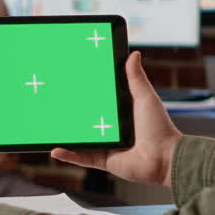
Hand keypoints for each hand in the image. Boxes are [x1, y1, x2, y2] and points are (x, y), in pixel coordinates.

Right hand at [51, 51, 180, 188]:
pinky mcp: (104, 160)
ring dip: (65, 134)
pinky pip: (82, 158)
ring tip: (49, 126)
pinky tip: (55, 150)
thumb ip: (136, 78)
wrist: (164, 159)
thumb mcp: (145, 98)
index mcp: (122, 112)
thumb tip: (134, 53)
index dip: (86, 91)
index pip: (100, 99)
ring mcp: (107, 144)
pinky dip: (69, 155)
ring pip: (81, 138)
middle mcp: (112, 128)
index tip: (70, 81)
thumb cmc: (159, 128)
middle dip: (71, 112)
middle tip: (53, 101)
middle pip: (87, 118)